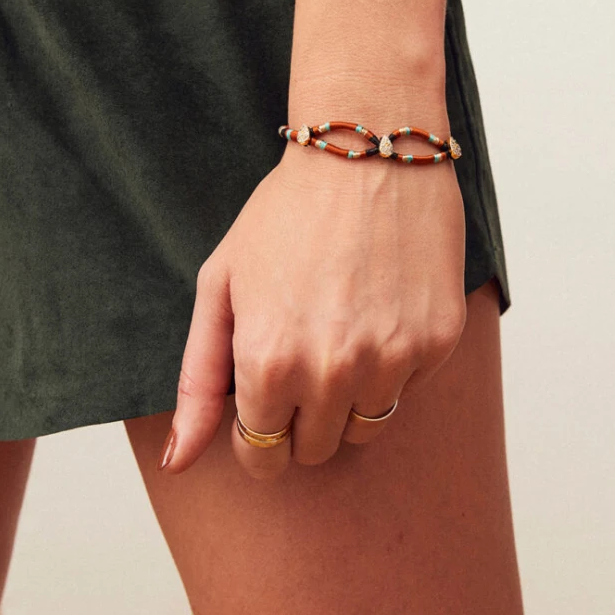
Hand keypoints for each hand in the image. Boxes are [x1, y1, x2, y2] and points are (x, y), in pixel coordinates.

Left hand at [160, 138, 468, 478]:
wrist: (367, 151)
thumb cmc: (286, 215)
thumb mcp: (221, 288)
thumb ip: (198, 382)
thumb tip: (176, 463)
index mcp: (267, 362)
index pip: (261, 454)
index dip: (257, 435)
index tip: (262, 405)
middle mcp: (330, 372)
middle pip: (314, 450)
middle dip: (300, 417)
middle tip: (301, 355)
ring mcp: (391, 359)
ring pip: (365, 430)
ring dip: (348, 398)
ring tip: (340, 332)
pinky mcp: (437, 342)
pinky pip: (409, 390)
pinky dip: (393, 365)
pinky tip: (379, 309)